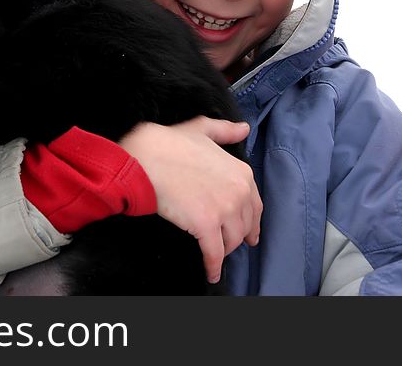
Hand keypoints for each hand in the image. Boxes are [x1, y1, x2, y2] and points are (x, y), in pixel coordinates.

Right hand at [120, 117, 260, 282]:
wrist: (146, 157)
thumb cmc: (169, 143)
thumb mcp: (202, 130)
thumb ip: (225, 131)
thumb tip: (244, 129)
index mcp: (241, 172)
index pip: (255, 206)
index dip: (251, 222)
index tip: (249, 233)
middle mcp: (239, 192)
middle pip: (243, 226)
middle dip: (235, 237)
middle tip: (227, 245)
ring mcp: (224, 210)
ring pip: (231, 242)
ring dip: (223, 251)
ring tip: (214, 255)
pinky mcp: (206, 226)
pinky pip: (214, 254)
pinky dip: (213, 266)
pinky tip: (211, 273)